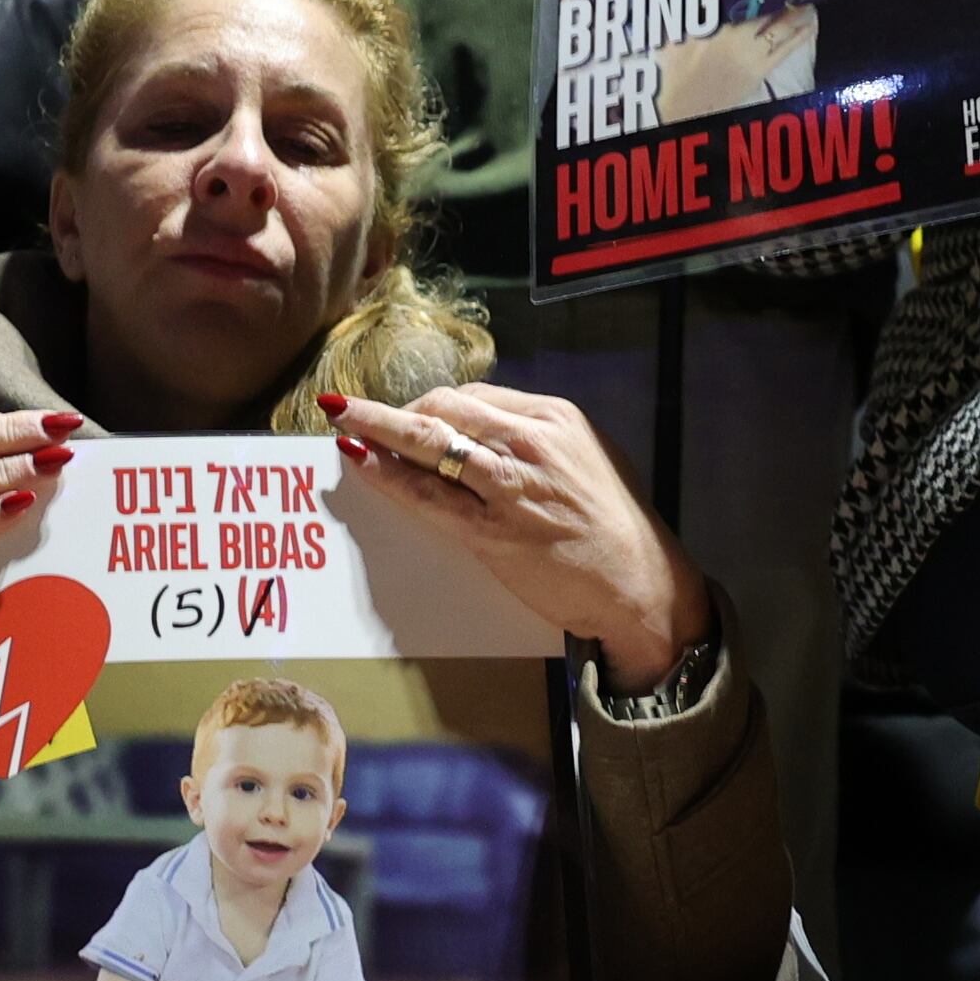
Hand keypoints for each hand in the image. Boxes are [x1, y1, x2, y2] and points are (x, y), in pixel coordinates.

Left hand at [325, 384, 711, 690]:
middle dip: (400, 410)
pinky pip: (428, 495)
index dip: (433, 402)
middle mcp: (532, 441)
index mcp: (556, 418)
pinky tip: (362, 461)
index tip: (409, 411)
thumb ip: (540, 441)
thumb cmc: (615, 528)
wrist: (638, 584)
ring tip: (341, 416)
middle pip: (447, 406)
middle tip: (364, 416)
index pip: (477, 396)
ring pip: (429, 440)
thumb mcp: (588, 460)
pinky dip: (388, 475)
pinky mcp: (494, 530)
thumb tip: (489, 433)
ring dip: (378, 425)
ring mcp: (511, 485)